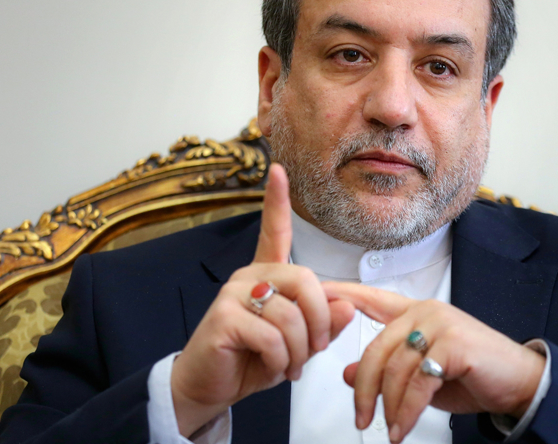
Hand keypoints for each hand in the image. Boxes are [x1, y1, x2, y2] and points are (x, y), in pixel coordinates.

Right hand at [170, 164, 355, 436]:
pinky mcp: (223, 318)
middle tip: (314, 350)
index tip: (278, 169)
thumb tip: (346, 304)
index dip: (277, 201)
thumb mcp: (300, 343)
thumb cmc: (254, 360)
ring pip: (291, 315)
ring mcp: (232, 294)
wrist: (211, 388)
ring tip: (289, 366)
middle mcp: (249, 275)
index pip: (275, 230)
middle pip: (306, 281)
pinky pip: (271, 336)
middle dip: (320, 322)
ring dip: (299, 350)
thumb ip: (325, 323)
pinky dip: (281, 360)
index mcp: (267, 274)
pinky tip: (272, 368)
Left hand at [324, 282, 544, 443]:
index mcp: (415, 312)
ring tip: (391, 429)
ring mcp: (441, 324)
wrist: (520, 382)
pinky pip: (417, 383)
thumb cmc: (474, 375)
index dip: (342, 295)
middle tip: (362, 419)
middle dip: (365, 391)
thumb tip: (350, 374)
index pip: (370, 298)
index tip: (317, 295)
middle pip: (375, 349)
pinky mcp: (454, 343)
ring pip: (394, 370)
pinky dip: (406, 412)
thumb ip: (388, 371)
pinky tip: (403, 427)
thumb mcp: (422, 376)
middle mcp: (426, 311)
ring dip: (389, 408)